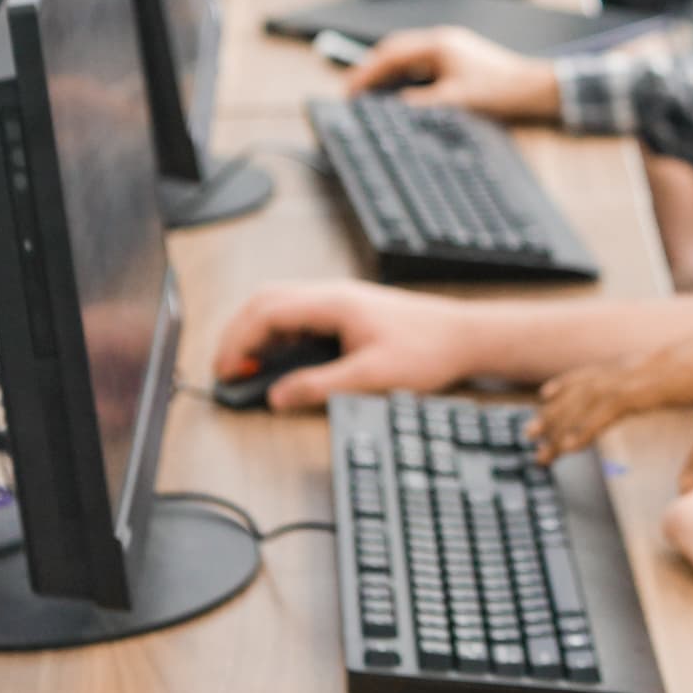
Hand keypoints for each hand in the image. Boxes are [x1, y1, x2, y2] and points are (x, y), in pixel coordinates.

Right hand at [211, 280, 479, 410]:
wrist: (466, 337)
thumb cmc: (429, 350)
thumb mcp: (372, 377)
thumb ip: (321, 386)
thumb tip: (278, 396)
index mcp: (334, 303)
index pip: (267, 311)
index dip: (238, 340)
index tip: (226, 369)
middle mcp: (333, 296)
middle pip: (266, 303)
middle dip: (239, 336)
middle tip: (229, 372)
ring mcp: (340, 303)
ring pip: (281, 309)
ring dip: (258, 337)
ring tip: (249, 370)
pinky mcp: (348, 315)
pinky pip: (300, 319)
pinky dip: (280, 339)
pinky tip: (281, 364)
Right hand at [343, 26, 559, 120]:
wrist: (534, 88)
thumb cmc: (500, 91)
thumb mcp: (453, 101)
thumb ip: (419, 103)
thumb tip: (390, 107)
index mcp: (438, 45)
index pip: (390, 54)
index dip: (366, 72)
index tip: (349, 90)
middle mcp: (442, 41)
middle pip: (394, 50)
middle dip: (371, 70)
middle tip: (352, 92)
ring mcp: (450, 49)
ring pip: (407, 57)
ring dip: (387, 73)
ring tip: (369, 94)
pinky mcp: (457, 60)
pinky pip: (421, 64)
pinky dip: (405, 76)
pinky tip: (398, 93)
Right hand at [528, 303, 692, 480]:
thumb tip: (685, 490)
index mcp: (676, 381)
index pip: (618, 402)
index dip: (588, 424)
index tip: (565, 447)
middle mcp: (655, 366)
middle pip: (595, 392)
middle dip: (562, 422)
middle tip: (536, 451)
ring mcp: (651, 360)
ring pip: (594, 380)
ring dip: (561, 403)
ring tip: (531, 427)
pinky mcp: (654, 359)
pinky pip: (605, 370)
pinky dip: (576, 382)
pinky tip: (556, 391)